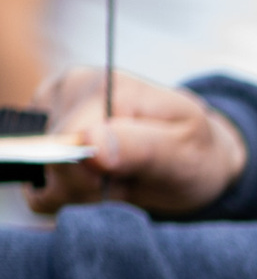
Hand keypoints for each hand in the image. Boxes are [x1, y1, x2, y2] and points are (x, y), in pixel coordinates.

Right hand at [31, 68, 248, 217]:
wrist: (196, 155)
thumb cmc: (194, 155)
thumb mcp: (182, 155)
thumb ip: (139, 148)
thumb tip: (89, 142)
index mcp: (108, 87)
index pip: (64, 144)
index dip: (89, 180)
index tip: (123, 185)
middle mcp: (73, 85)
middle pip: (49, 161)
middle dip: (86, 188)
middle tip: (126, 183)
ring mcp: (53, 104)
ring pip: (40, 174)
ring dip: (78, 192)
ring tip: (116, 180)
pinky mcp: (44, 126)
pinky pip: (38, 180)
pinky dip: (67, 192)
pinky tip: (98, 181)